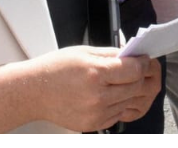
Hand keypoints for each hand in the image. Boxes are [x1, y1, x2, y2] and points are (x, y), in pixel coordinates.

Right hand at [27, 46, 160, 132]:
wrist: (33, 92)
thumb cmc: (54, 70)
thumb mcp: (84, 52)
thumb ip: (112, 54)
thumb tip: (133, 54)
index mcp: (95, 73)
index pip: (135, 70)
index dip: (143, 62)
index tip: (143, 59)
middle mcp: (98, 96)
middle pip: (136, 86)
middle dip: (141, 75)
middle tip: (138, 68)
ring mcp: (97, 113)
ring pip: (130, 101)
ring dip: (132, 90)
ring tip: (123, 80)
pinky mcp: (94, 124)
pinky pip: (119, 113)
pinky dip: (121, 103)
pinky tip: (111, 93)